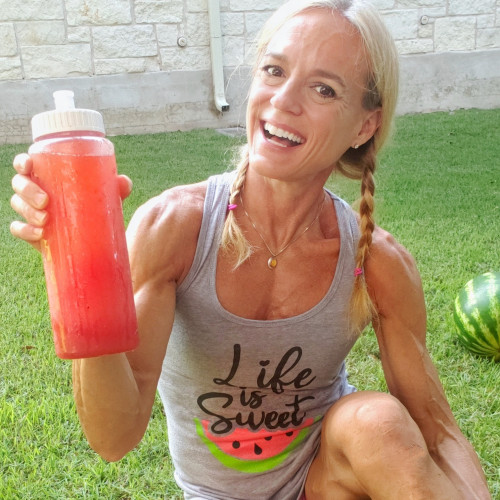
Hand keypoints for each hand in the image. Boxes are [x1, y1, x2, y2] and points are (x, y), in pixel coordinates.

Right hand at [10, 153, 132, 249]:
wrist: (92, 238)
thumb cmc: (94, 206)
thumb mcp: (104, 196)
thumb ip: (115, 187)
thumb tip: (124, 182)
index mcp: (47, 175)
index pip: (26, 163)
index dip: (22, 162)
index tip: (28, 166)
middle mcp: (35, 190)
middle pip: (20, 183)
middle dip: (28, 190)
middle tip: (45, 201)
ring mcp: (30, 210)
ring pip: (18, 204)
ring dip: (28, 210)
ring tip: (45, 219)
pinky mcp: (31, 231)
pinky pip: (18, 228)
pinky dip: (25, 230)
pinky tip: (39, 234)